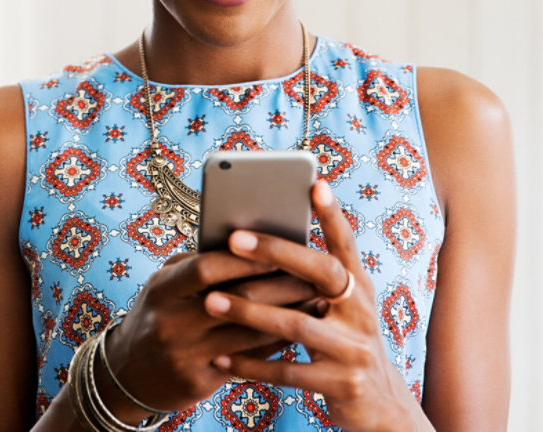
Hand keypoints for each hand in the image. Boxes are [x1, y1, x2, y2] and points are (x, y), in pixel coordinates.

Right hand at [102, 248, 315, 415]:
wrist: (126, 372)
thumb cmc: (157, 315)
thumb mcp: (164, 285)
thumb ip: (197, 266)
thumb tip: (250, 246)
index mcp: (162, 288)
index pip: (207, 267)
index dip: (246, 258)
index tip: (281, 249)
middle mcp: (171, 321)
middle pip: (237, 300)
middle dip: (281, 286)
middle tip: (314, 276)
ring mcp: (184, 354)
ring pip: (250, 334)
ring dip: (288, 317)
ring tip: (315, 303)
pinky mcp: (198, 381)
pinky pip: (248, 361)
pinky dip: (274, 345)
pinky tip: (295, 333)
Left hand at [202, 180, 425, 431]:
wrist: (380, 407)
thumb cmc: (340, 342)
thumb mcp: (335, 309)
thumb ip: (307, 282)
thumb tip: (249, 244)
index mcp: (358, 287)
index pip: (345, 244)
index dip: (332, 215)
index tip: (313, 184)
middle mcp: (362, 312)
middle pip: (320, 273)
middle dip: (275, 252)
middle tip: (232, 239)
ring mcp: (356, 350)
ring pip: (296, 325)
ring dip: (249, 313)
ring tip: (210, 301)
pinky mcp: (344, 385)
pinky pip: (289, 373)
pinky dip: (251, 365)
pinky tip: (221, 359)